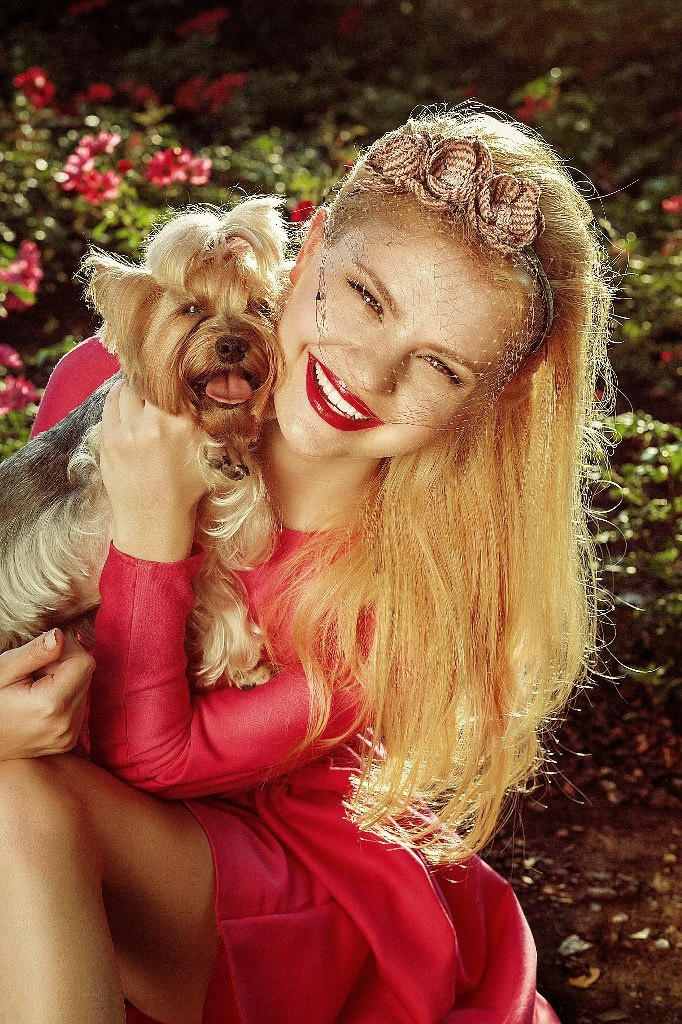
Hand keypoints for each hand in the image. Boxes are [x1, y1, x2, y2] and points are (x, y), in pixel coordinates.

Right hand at [0, 629, 94, 759]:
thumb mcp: (4, 670)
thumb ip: (35, 652)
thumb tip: (61, 636)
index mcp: (51, 705)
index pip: (84, 662)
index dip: (66, 651)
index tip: (42, 656)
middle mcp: (65, 724)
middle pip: (86, 675)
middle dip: (64, 666)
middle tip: (34, 673)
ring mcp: (67, 736)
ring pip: (83, 689)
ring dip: (64, 682)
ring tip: (34, 689)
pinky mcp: (68, 740)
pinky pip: (78, 707)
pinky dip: (63, 698)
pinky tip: (40, 703)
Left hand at [101, 379, 207, 561]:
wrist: (154, 521)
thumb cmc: (187, 489)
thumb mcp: (211, 454)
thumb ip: (212, 421)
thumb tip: (220, 388)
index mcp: (184, 426)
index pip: (178, 379)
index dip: (179, 370)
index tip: (182, 367)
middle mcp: (154, 424)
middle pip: (150, 379)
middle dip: (156, 375)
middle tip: (161, 376)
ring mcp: (127, 431)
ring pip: (126, 387)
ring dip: (136, 384)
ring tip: (144, 388)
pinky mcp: (108, 439)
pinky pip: (110, 403)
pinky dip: (120, 397)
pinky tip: (128, 401)